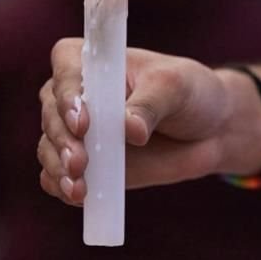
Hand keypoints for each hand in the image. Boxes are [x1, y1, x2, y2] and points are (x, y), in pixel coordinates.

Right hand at [38, 38, 246, 204]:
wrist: (210, 130)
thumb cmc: (190, 93)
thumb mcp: (176, 87)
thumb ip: (150, 104)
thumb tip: (130, 129)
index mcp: (94, 62)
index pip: (66, 69)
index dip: (68, 96)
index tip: (84, 123)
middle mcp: (76, 95)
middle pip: (52, 114)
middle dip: (63, 141)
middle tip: (79, 163)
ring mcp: (78, 133)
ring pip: (50, 148)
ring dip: (59, 168)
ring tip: (78, 188)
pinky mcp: (85, 165)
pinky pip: (59, 177)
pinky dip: (61, 186)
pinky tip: (76, 197)